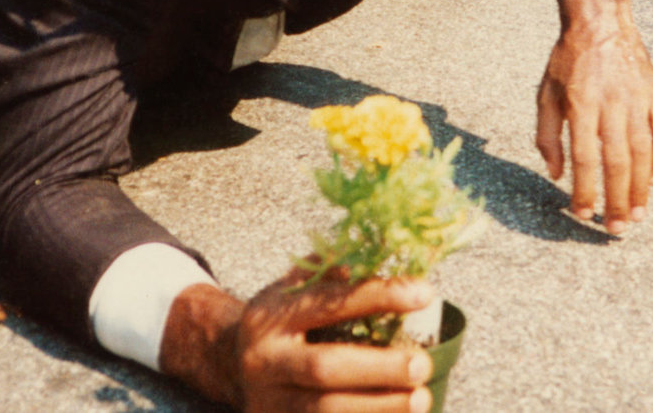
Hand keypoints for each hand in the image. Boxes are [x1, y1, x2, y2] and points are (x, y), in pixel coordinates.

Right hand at [160, 269, 434, 412]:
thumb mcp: (292, 289)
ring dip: (379, 406)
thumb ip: (331, 272)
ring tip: (422, 398)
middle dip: (379, 368)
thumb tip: (386, 254)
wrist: (229, 365)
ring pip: (325, 410)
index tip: (424, 293)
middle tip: (422, 365)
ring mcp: (270, 400)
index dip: (378, 296)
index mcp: (273, 316)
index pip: (329, 302)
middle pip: (324, 368)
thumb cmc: (280, 322)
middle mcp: (266, 360)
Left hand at [536, 0, 652, 234]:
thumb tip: (556, 174)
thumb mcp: (545, 93)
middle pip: (617, 162)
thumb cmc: (567, 60)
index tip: (582, 213)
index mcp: (581, 104)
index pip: (583, 157)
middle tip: (615, 229)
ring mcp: (638, 99)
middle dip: (616, 200)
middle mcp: (612, 103)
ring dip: (641, 188)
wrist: (601, 21)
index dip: (584, 189)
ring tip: (637, 216)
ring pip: (643, 153)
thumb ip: (546, 134)